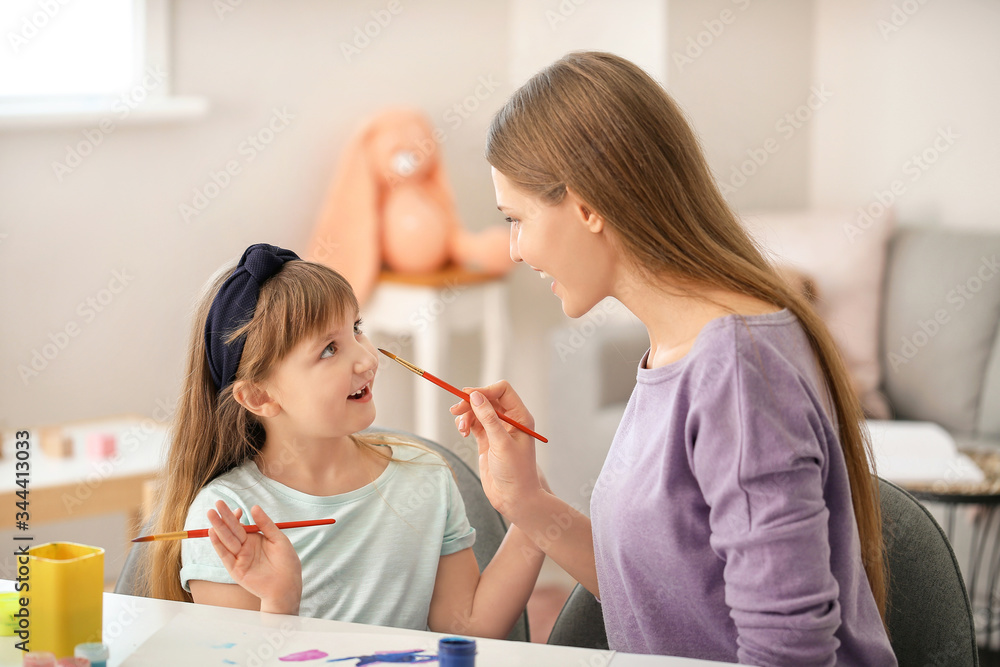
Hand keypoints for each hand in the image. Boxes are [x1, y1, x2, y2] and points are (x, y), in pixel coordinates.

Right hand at [207, 500, 301, 613]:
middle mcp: (245, 548)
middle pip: (232, 530)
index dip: (237, 517)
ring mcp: (239, 558)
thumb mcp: (278, 539)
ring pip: (227, 540)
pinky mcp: (236, 569)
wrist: (288, 586)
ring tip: (211, 514)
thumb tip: (254, 507)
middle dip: (224, 517)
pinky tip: (212, 532)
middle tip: (216, 503)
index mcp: (255, 539)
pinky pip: (225, 555)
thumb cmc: (287, 563)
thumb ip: (266, 524)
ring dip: (218, 527)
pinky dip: (218, 544)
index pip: (241, 525)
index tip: (237, 508)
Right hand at [450, 380, 545, 520]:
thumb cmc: (515, 472)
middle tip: (455, 410)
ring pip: (478, 411)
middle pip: (487, 399)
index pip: (503, 391)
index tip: (468, 396)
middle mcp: (510, 420)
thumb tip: (475, 395)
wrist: (513, 498)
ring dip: (466, 415)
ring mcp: (497, 430)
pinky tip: (463, 433)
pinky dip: (465, 424)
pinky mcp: (486, 440)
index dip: (485, 390)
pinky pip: (474, 423)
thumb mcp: (501, 443)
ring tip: (461, 429)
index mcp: (521, 417)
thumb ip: (488, 418)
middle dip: (470, 402)